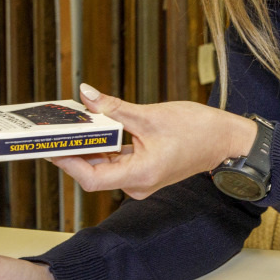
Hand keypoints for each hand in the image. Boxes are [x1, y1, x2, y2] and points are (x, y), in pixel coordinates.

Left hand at [49, 84, 258, 199]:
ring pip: (106, 166)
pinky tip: (96, 128)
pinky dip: (106, 146)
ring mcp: (141, 179)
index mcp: (140, 175)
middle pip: (95, 172)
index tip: (52, 146)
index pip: (92, 178)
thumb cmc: (198, 130)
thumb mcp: (151, 115)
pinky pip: (118, 161)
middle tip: (57, 129)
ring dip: (90, 146)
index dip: (69, 163)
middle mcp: (138, 184)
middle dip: (76, 150)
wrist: (226, 139)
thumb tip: (86, 95)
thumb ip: (115, 107)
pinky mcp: (144, 170)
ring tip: (73, 125)